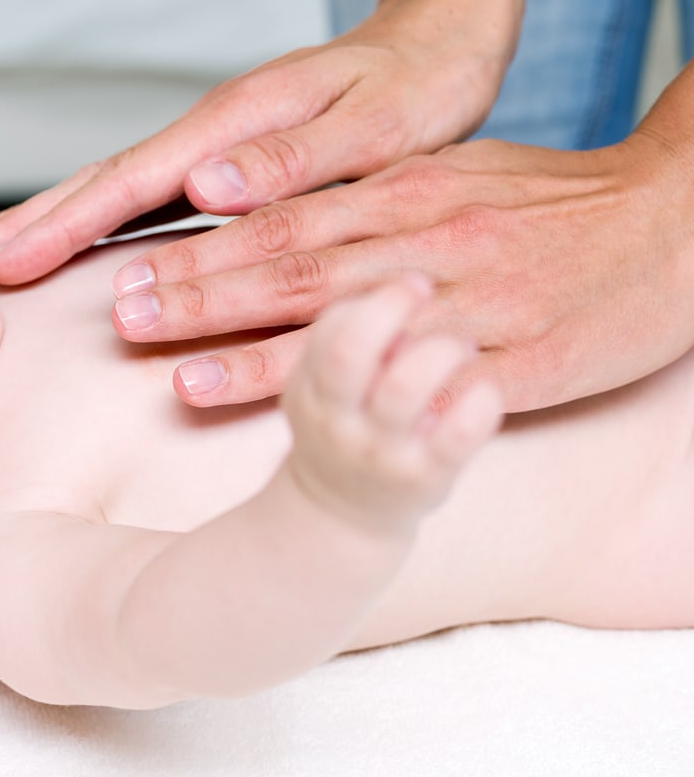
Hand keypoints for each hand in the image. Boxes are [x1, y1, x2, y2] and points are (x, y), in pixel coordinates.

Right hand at [0, 0, 510, 283]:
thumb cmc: (421, 82)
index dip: (64, 228)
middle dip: (26, 226)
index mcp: (235, 126)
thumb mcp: (377, 122)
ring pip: (114, 193)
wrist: (444, 37)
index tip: (4, 265)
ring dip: (47, 226)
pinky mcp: (227, 165)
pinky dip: (99, 226)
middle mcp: (211, 136)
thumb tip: (202, 183)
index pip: (131, 182)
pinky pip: (148, 201)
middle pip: (100, 185)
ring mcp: (213, 149)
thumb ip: (294, 156)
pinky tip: (74, 249)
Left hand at [109, 126, 693, 412]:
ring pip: (342, 323)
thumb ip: (368, 197)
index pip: (283, 219)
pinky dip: (351, 393)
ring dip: (248, 345)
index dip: (204, 245)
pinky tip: (301, 414)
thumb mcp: (454, 175)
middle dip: (199, 291)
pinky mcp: (515, 361)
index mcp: (406, 192)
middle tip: (123, 314)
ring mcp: (467, 301)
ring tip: (172, 369)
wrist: (673, 219)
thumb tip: (278, 209)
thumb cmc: (550, 202)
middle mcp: (423, 241)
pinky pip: (419, 382)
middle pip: (291, 266)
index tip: (135, 265)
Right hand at [282, 276, 502, 533]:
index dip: (371, 298)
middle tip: (427, 289)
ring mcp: (378, 452)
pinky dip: (478, 405)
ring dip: (439, 351)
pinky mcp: (425, 479)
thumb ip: (342, 336)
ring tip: (461, 344)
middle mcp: (336, 420)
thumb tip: (388, 285)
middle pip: (350, 352)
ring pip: (404, 387)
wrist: (341, 514)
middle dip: (390, 309)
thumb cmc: (343, 426)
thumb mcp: (320, 386)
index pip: (328, 331)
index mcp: (309, 389)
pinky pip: (455, 438)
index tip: (411, 281)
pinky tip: (487, 389)